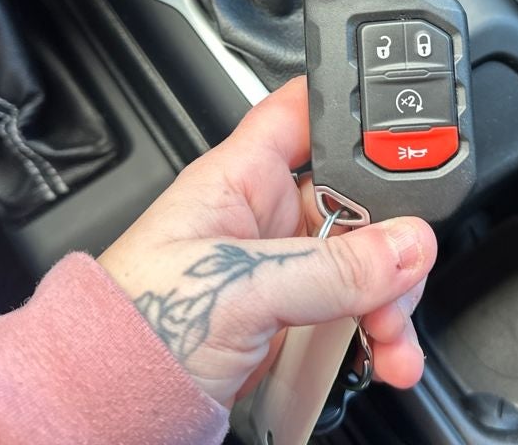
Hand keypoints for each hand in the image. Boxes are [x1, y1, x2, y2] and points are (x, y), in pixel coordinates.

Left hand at [98, 77, 436, 407]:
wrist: (110, 407)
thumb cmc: (135, 329)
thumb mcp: (240, 288)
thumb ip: (330, 267)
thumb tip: (407, 245)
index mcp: (239, 178)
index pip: (303, 113)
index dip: (352, 111)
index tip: (406, 134)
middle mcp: (265, 216)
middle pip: (355, 198)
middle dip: (392, 234)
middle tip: (402, 269)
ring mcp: (282, 270)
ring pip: (364, 261)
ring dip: (391, 296)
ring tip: (389, 333)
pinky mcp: (292, 319)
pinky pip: (354, 311)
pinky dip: (378, 333)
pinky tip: (385, 356)